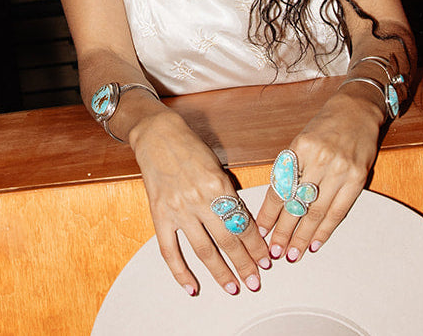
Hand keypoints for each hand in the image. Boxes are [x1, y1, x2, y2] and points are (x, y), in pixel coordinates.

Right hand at [131, 107, 272, 295]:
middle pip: (228, 241)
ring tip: (233, 287)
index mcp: (218, 185)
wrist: (157, 134)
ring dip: (220, 273)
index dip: (256, 245)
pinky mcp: (159, 215)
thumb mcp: (216, 166)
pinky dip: (181, 272)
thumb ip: (228, 194)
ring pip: (204, 251)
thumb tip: (243, 224)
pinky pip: (170, 251)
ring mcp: (178, 209)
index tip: (266, 259)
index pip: (243, 223)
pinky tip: (192, 286)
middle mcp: (199, 199)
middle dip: (245, 265)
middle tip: (255, 281)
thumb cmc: (189, 146)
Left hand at [255, 88, 385, 261]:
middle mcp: (320, 159)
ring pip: (318, 212)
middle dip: (284, 232)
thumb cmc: (325, 125)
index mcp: (300, 148)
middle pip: (298, 204)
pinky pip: (339, 211)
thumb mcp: (300, 141)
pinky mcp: (358, 178)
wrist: (357, 110)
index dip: (269, 213)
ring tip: (292, 254)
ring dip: (304, 237)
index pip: (280, 187)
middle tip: (274, 252)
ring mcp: (341, 169)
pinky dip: (326, 230)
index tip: (261, 231)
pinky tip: (315, 243)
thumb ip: (289, 169)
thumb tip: (276, 203)